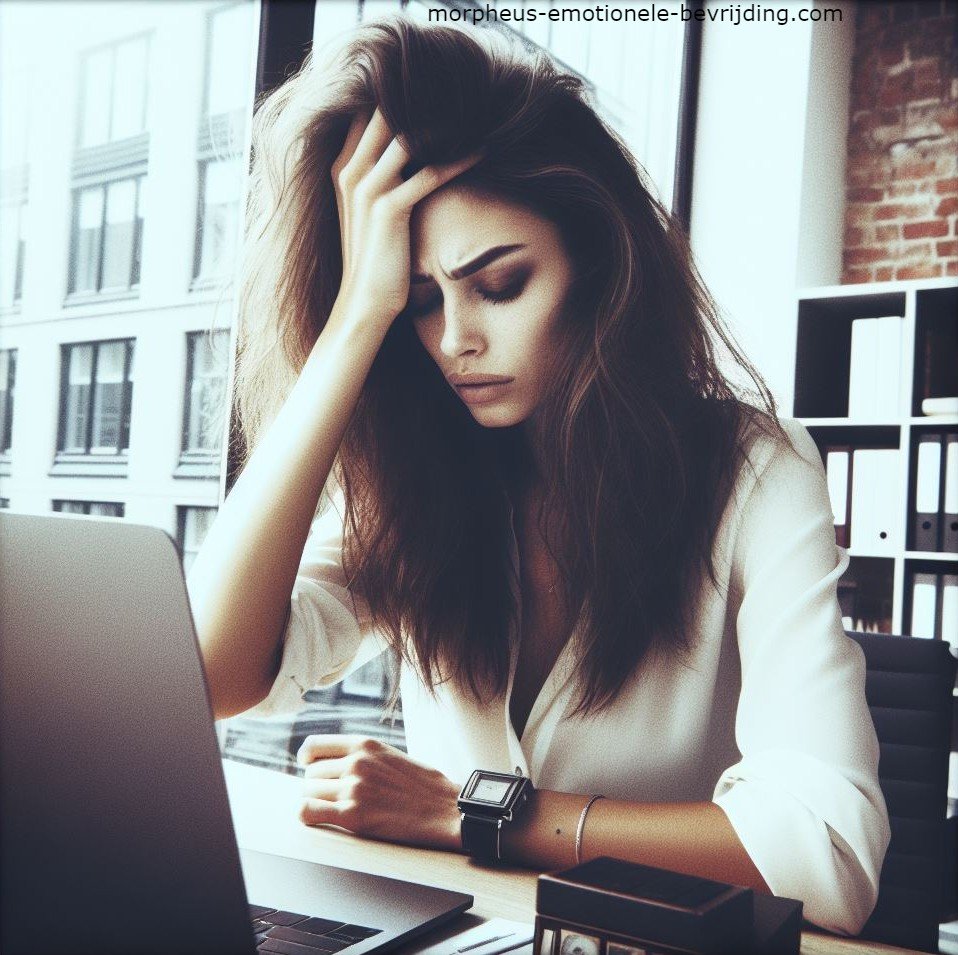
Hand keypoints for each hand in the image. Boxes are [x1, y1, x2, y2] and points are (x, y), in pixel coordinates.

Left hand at [297, 734, 462, 850]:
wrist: (446, 810)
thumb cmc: (422, 786)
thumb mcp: (389, 755)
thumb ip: (361, 755)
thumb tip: (332, 764)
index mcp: (365, 744)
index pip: (313, 745)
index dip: (306, 759)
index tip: (308, 767)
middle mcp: (356, 763)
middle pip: (310, 774)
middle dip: (318, 786)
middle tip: (336, 797)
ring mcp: (354, 788)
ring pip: (308, 792)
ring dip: (318, 802)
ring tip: (338, 808)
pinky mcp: (354, 816)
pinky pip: (308, 812)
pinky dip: (308, 815)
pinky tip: (319, 818)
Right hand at [330, 108, 480, 327]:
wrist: (363, 305)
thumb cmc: (375, 260)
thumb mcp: (370, 212)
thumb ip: (381, 177)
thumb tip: (412, 154)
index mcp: (343, 166)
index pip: (368, 110)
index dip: (399, 93)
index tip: (436, 85)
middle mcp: (350, 170)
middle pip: (387, 112)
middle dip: (425, 97)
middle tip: (464, 88)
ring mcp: (366, 188)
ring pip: (409, 136)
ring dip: (447, 123)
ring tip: (477, 113)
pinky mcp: (388, 209)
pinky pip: (429, 172)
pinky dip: (459, 159)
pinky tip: (483, 150)